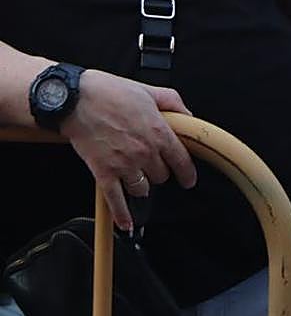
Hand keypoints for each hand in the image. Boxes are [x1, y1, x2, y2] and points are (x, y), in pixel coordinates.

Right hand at [60, 70, 196, 232]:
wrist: (76, 99)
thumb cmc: (111, 93)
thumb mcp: (150, 91)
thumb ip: (174, 103)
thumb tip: (188, 115)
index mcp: (159, 132)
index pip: (181, 161)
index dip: (187, 173)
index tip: (188, 180)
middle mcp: (145, 152)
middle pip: (161, 175)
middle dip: (159, 171)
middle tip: (151, 164)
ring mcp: (124, 165)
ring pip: (142, 188)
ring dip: (141, 184)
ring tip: (135, 176)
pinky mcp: (103, 173)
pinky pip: (116, 200)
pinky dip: (122, 215)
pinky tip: (127, 224)